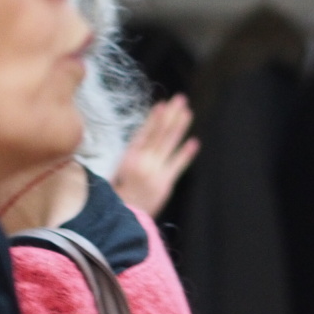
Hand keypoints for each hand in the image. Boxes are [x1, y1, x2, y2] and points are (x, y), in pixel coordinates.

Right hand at [112, 96, 198, 215]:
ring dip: (179, 127)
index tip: (162, 104)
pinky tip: (195, 142)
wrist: (122, 215)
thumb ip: (132, 154)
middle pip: (159, 133)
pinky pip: (177, 165)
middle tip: (180, 99)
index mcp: (128, 156)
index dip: (154, 118)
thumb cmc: (118, 193)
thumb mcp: (118, 170)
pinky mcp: (164, 183)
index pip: (144, 132)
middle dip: (170, 115)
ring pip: (168, 144)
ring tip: (188, 112)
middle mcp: (142, 160)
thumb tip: (144, 137)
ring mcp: (154, 170)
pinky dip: (185, 154)